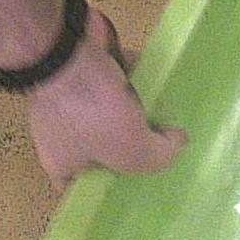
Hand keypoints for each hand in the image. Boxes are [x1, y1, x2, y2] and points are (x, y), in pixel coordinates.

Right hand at [25, 8, 185, 189]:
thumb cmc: (93, 115)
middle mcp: (62, 133)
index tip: (137, 182)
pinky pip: (113, 78)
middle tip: (162, 141)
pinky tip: (160, 77)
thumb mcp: (134, 151)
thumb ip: (159, 156)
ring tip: (169, 110)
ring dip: (136, 107)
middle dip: (132, 142)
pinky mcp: (81, 68)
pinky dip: (133, 77)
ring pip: (111, 111)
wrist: (66, 52)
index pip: (80, 186)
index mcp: (63, 162)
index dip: (106, 187)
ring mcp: (71, 99)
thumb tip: (177, 141)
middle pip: (103, 146)